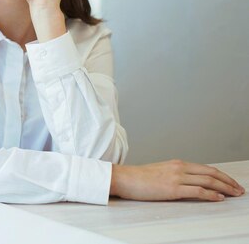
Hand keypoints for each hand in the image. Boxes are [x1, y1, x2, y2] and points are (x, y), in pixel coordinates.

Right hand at [111, 160, 245, 201]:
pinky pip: (198, 190)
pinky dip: (212, 194)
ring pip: (208, 180)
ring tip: (235, 194)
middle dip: (228, 181)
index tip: (230, 183)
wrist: (124, 178)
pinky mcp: (173, 189)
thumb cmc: (138, 177)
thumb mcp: (160, 172)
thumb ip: (175, 175)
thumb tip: (187, 184)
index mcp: (177, 163)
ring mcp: (177, 177)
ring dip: (225, 188)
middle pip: (211, 173)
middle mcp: (179, 168)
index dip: (222, 176)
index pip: (206, 168)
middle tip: (239, 189)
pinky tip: (219, 198)